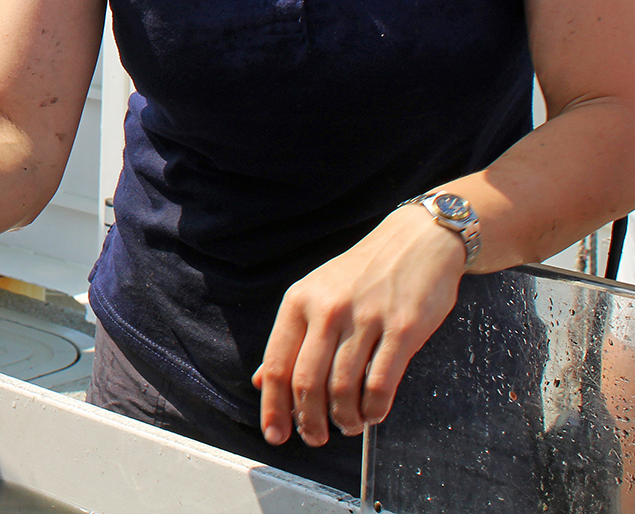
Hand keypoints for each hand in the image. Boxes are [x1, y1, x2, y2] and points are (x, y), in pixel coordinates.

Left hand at [254, 204, 466, 446]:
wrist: (416, 241)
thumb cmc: (363, 273)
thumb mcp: (315, 294)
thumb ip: (291, 338)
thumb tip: (262, 380)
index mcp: (299, 302)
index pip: (277, 364)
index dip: (274, 407)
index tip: (275, 434)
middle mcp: (327, 310)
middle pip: (307, 382)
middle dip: (309, 421)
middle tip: (315, 438)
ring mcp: (365, 319)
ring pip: (343, 387)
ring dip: (344, 418)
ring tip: (348, 426)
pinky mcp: (403, 329)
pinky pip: (381, 382)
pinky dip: (374, 409)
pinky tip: (373, 415)